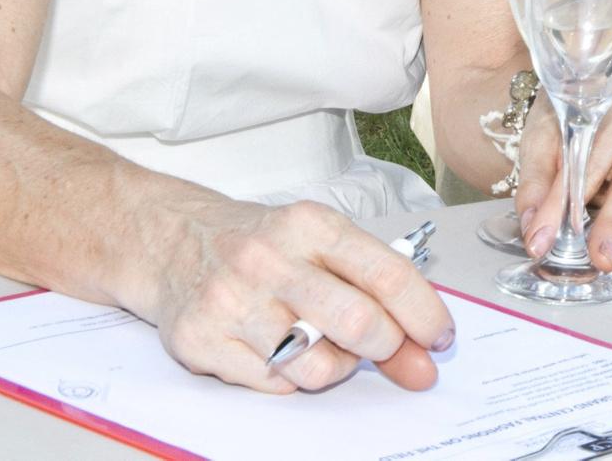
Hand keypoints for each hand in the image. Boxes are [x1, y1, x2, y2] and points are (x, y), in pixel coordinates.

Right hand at [148, 197, 452, 393]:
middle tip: (386, 348)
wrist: (172, 240)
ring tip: (324, 345)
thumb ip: (374, 289)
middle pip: (357, 322)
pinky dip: (291, 378)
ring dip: (336, 367)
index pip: (388, 275)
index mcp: (312, 226)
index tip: (440, 338)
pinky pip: (273, 384)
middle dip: (387, 346)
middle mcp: (270, 259)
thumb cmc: (264, 244)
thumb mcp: (321, 243)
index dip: (425, 314)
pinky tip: (280, 350)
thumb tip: (424, 351)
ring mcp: (231, 301)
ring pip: (315, 365)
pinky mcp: (200, 340)